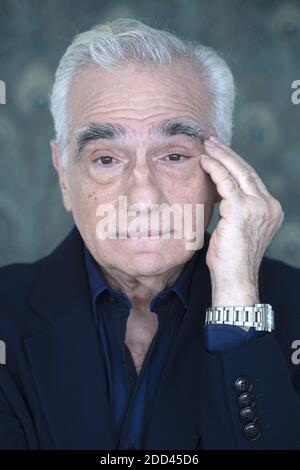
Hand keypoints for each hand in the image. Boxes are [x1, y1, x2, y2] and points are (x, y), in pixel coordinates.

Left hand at [200, 136, 283, 306]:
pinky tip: (204, 161)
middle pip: (247, 171)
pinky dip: (214, 169)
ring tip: (206, 145)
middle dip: (228, 153)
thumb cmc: (230, 259)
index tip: (221, 153)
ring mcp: (258, 207)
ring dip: (220, 156)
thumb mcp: (236, 229)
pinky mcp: (242, 210)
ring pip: (238, 172)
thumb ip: (235, 209)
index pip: (252, 179)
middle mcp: (269, 206)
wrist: (234, 279)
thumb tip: (219, 192)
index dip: (235, 163)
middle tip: (212, 141)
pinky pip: (226, 182)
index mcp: (270, 210)